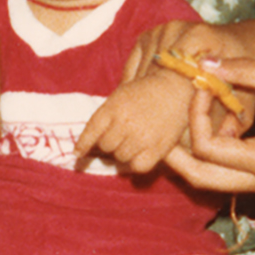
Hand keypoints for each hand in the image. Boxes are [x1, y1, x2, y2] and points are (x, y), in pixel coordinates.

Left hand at [76, 71, 208, 174]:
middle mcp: (124, 124)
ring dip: (124, 152)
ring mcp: (141, 138)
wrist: (176, 88)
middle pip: (106, 147)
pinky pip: (138, 166)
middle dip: (111, 142)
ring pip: (121, 158)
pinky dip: (138, 162)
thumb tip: (92, 138)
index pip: (91, 131)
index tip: (77, 154)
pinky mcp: (157, 149)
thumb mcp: (121, 94)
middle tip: (122, 135)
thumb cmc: (146, 90)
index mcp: (113, 108)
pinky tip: (143, 152)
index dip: (83, 145)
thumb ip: (106, 114)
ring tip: (135, 140)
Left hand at [163, 58, 254, 195]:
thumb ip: (245, 72)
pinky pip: (237, 171)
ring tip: (191, 117)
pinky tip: (223, 121)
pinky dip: (222, 150)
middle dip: (176, 153)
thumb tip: (206, 62)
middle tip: (161, 125)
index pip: (206, 149)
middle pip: (201, 179)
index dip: (196, 115)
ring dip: (199, 151)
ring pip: (217, 178)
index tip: (204, 84)